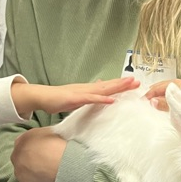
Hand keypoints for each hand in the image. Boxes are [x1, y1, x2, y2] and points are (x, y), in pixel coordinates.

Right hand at [12, 76, 138, 117]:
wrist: (42, 97)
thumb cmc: (58, 99)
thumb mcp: (77, 97)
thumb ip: (88, 95)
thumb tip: (97, 89)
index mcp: (89, 89)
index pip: (108, 86)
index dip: (120, 85)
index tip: (134, 84)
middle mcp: (87, 88)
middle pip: (109, 85)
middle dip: (123, 84)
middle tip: (138, 81)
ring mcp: (82, 92)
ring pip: (103, 89)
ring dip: (116, 87)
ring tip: (129, 85)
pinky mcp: (75, 98)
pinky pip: (91, 99)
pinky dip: (102, 99)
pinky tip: (112, 100)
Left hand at [12, 126, 65, 181]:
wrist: (61, 164)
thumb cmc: (58, 145)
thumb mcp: (49, 131)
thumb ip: (41, 136)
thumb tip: (43, 139)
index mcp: (22, 140)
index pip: (23, 144)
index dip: (34, 148)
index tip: (43, 151)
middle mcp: (16, 157)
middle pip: (22, 159)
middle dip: (31, 161)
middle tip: (46, 162)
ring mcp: (19, 173)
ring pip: (25, 173)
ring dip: (34, 173)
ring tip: (49, 173)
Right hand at [145, 78, 180, 111]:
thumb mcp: (180, 109)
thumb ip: (166, 104)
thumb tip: (153, 101)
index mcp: (178, 85)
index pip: (158, 87)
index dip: (149, 94)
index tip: (141, 101)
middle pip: (163, 86)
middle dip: (153, 92)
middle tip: (143, 100)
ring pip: (169, 89)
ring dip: (160, 95)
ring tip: (152, 102)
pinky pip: (175, 93)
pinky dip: (168, 97)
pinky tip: (167, 104)